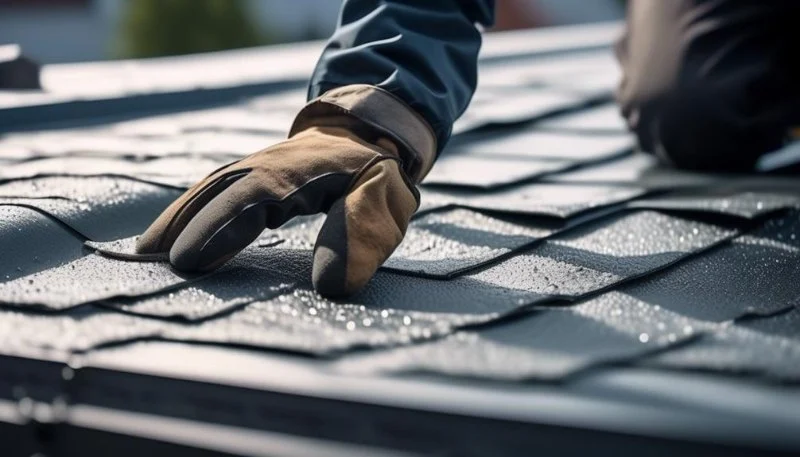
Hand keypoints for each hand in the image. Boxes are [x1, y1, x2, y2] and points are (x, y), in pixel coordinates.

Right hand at [136, 85, 434, 296]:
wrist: (367, 131)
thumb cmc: (376, 173)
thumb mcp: (385, 200)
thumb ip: (360, 235)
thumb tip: (330, 287)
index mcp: (299, 172)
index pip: (252, 199)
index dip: (220, 229)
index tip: (190, 261)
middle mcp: (267, 165)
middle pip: (218, 191)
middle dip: (184, 225)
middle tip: (153, 265)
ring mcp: (254, 165)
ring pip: (208, 188)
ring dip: (177, 218)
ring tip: (145, 255)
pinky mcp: (249, 173)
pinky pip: (212, 189)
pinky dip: (186, 210)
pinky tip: (168, 234)